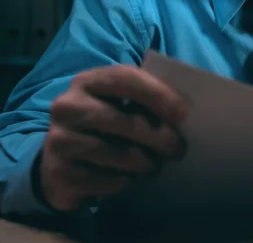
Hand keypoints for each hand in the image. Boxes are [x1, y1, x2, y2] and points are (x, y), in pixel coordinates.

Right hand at [40, 65, 189, 211]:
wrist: (61, 160)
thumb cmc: (105, 125)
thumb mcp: (120, 105)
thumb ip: (146, 100)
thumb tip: (186, 114)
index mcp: (88, 81)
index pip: (125, 78)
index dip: (158, 94)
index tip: (184, 113)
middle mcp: (67, 106)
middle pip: (125, 121)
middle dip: (160, 137)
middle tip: (179, 149)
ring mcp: (59, 140)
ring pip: (119, 155)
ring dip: (145, 163)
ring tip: (154, 165)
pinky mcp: (59, 173)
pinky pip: (107, 180)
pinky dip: (125, 181)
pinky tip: (127, 177)